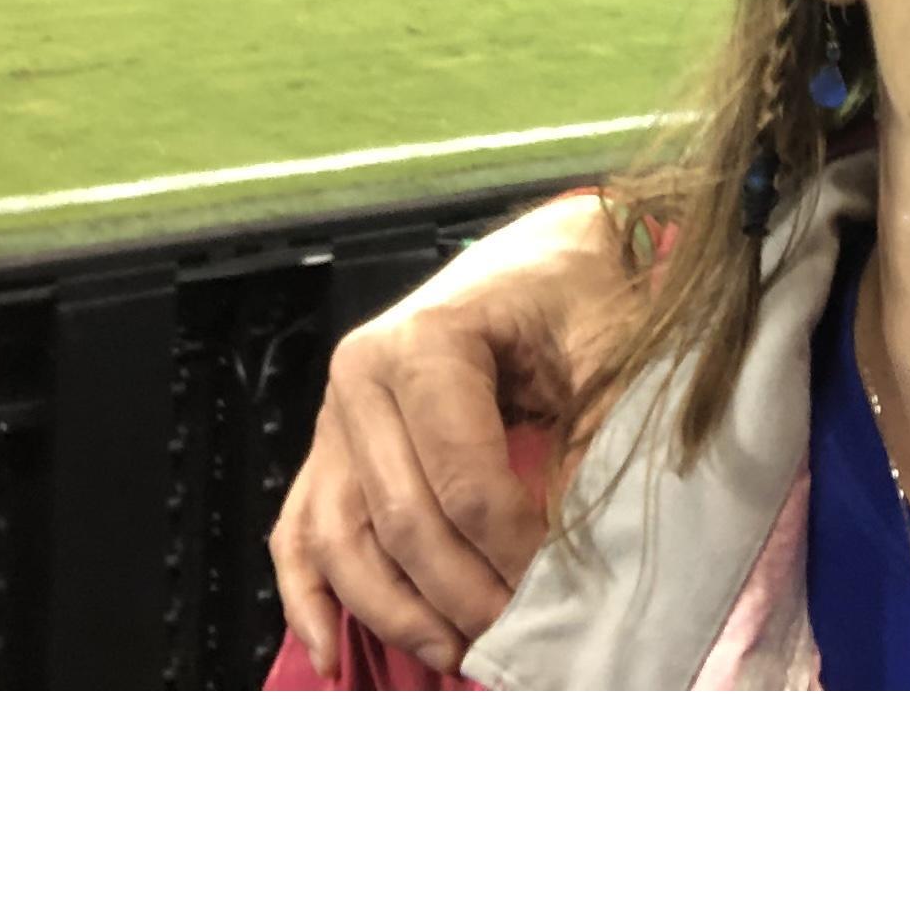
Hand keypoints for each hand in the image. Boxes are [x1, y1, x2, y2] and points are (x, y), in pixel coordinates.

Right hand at [269, 190, 627, 676]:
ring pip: (342, 539)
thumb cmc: (576, 290)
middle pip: (402, 520)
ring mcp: (337, 412)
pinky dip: (311, 596)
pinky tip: (333, 652)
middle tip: (513, 641)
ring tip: (451, 656)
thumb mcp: (608, 347)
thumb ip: (595, 438)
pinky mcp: (333, 443)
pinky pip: (301, 529)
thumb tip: (580, 548)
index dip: (513, 550)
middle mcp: (363, 376)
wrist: (546, 252)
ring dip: (392, 612)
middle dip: (460, 594)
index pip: (464, 481)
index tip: (558, 590)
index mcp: (427, 342)